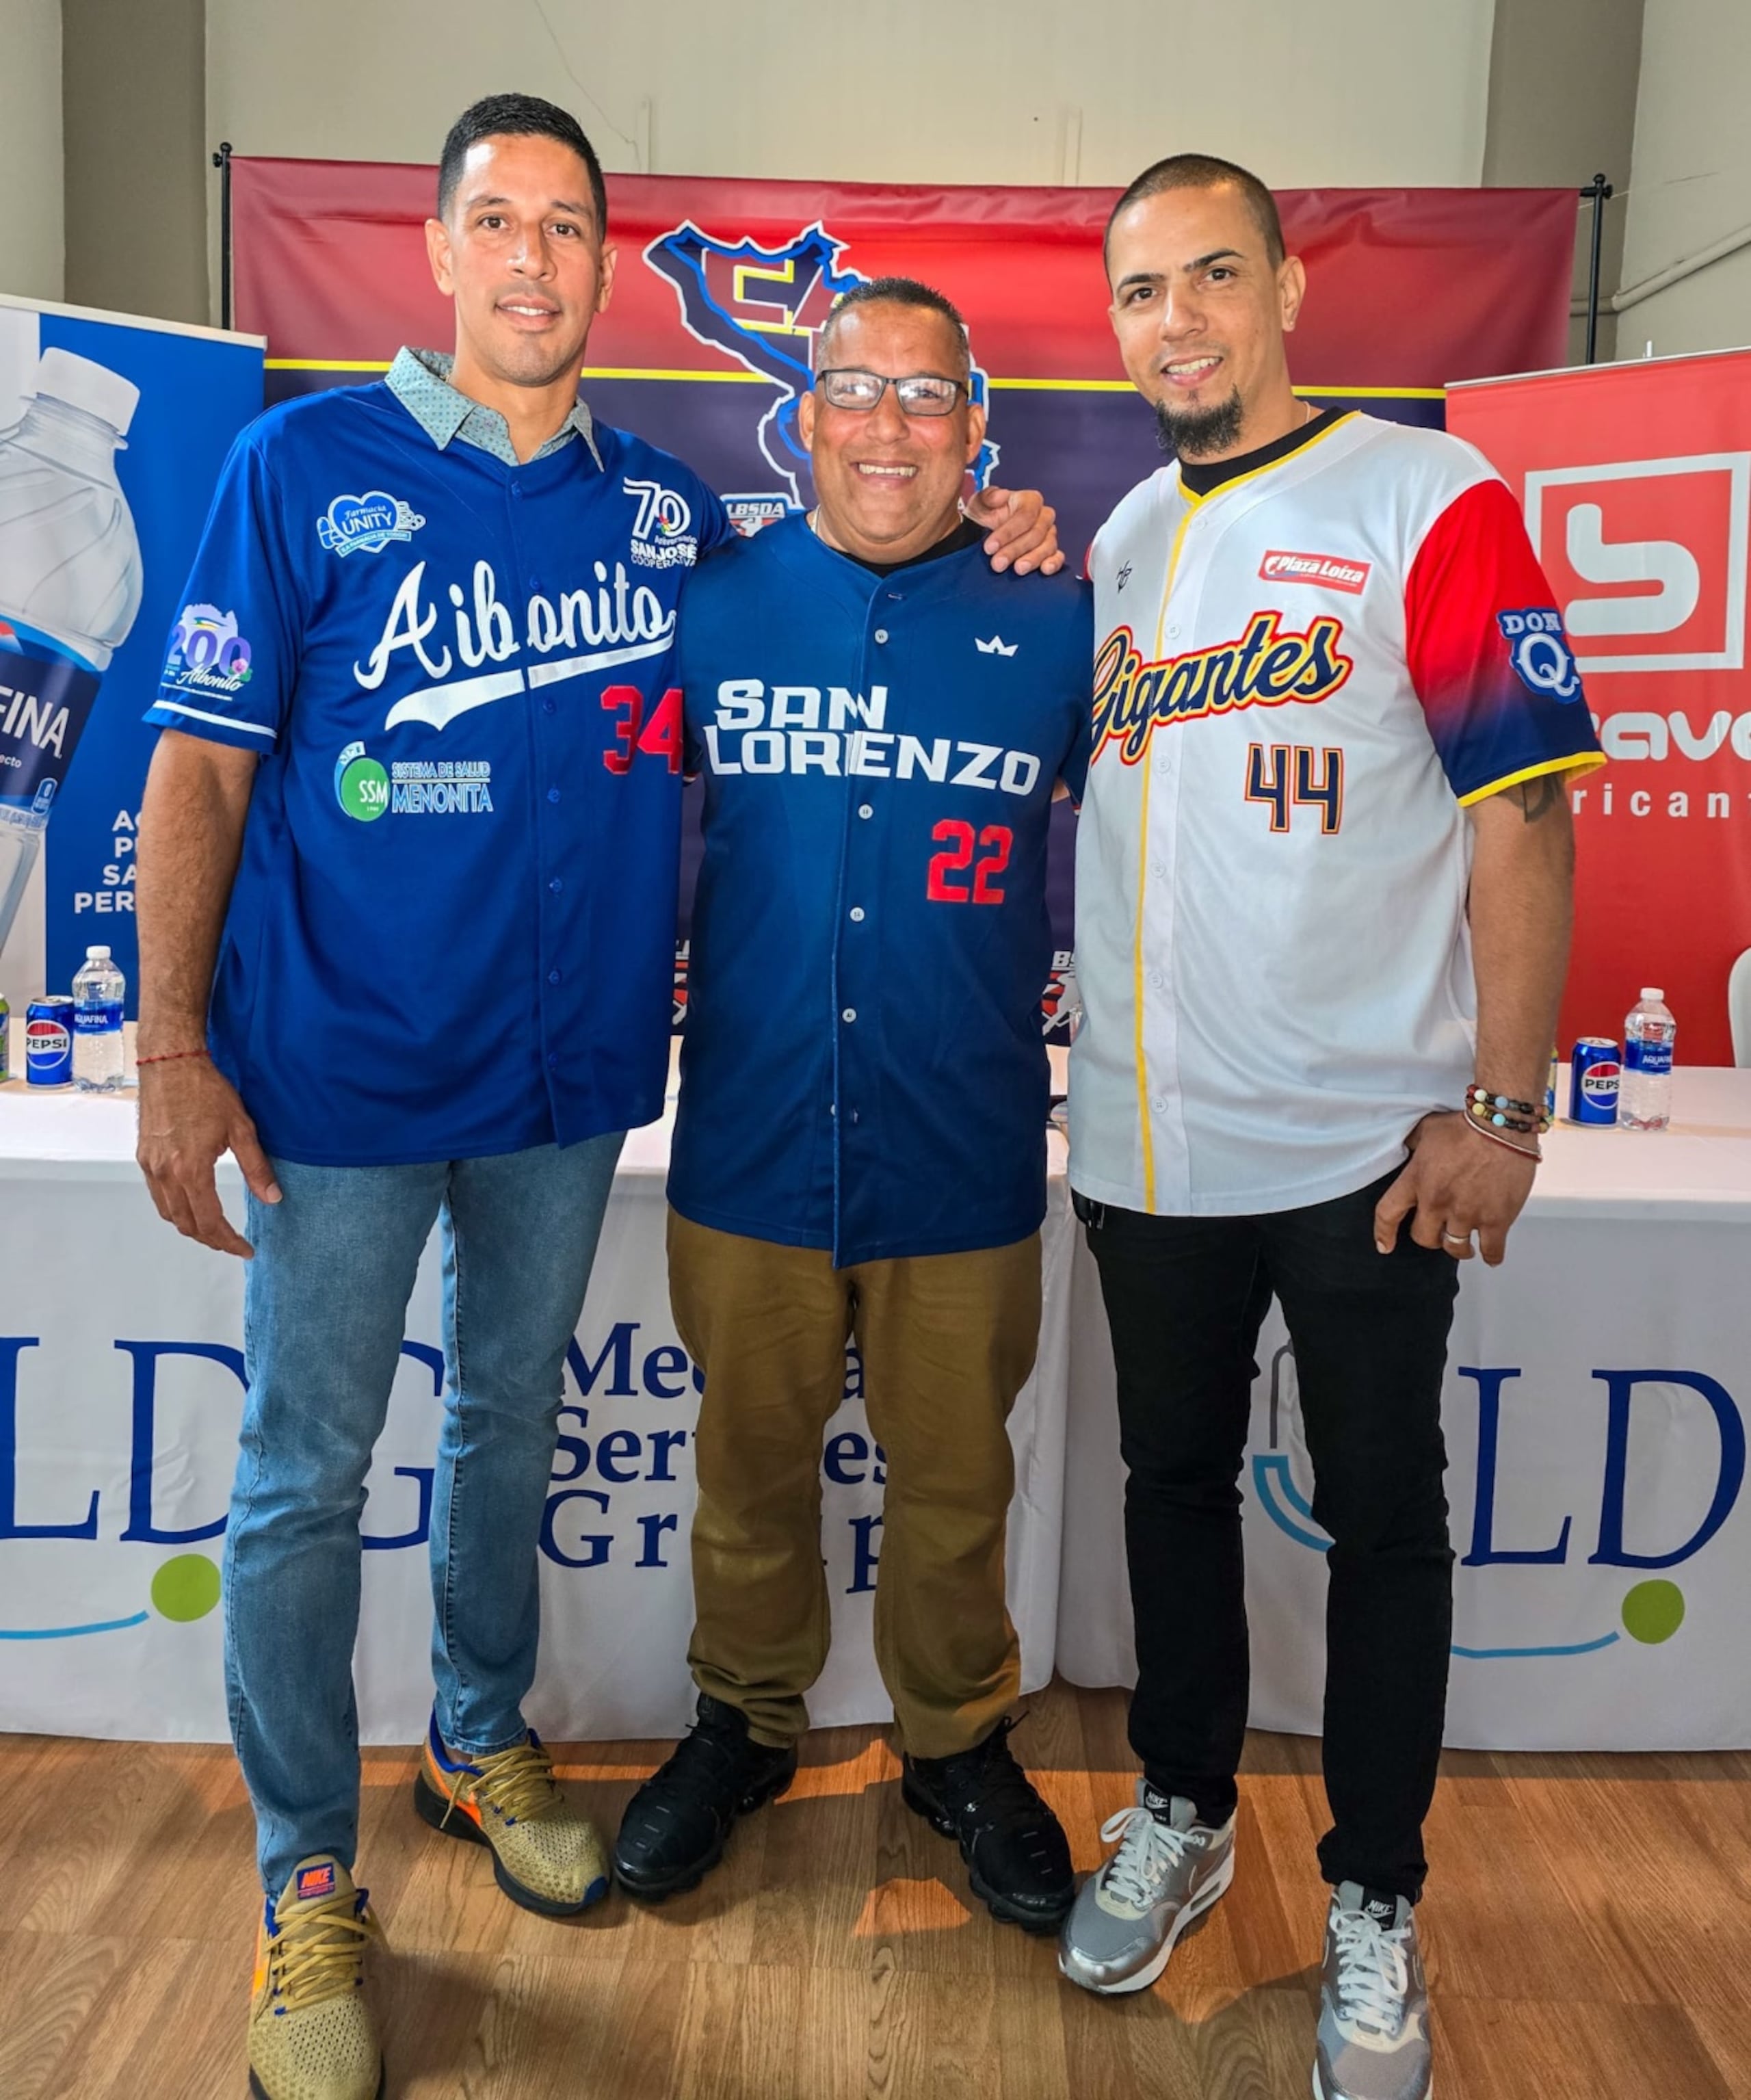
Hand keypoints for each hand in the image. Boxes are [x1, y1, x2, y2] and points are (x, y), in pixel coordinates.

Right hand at [136, 1056, 281, 1257]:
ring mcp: (151, 1166)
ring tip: (215, 1231)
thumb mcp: (242, 1129)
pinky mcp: (144, 1157)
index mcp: (191, 1169)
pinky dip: (174, 1210)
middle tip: (233, 1244)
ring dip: (191, 1227)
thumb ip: (257, 1168)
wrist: (171, 1064)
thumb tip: (272, 1198)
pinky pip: (157, 1196)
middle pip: (186, 1224)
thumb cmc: (206, 1091)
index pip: (210, 1221)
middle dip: (211, 1240)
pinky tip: (192, 1206)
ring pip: (168, 1213)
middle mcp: (165, 1173)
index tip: (246, 1249)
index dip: (229, 1241)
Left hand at [963, 486, 1063, 574]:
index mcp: (1030, 500)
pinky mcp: (1051, 552)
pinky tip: (1045, 570)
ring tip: (1018, 569)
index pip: (1025, 515)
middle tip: (997, 563)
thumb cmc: (984, 516)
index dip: (1008, 532)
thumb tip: (1000, 496)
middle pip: (1036, 534)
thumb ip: (988, 497)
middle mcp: (1043, 516)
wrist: (983, 534)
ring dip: (1032, 559)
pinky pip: (1058, 557)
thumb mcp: (979, 504)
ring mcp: (1049, 535)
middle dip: (1015, 550)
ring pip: (1047, 546)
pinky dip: (1054, 563)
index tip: (990, 547)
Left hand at [1372, 1111, 1536, 1265]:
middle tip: (1439, 1232)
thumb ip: (1414, 1143)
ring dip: (1459, 1248)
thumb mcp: (1428, 1128)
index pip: (1388, 1214)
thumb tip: (1408, 1146)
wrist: (1502, 1126)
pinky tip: (1490, 1254)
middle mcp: (1437, 1202)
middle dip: (1430, 1237)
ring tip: (1465, 1247)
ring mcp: (1467, 1213)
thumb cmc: (1466, 1124)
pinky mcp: (1496, 1219)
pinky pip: (1491, 1251)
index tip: (1384, 1245)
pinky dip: (1491, 1256)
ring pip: (1455, 1248)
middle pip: (1423, 1237)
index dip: (1384, 1233)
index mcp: (1416, 1180)